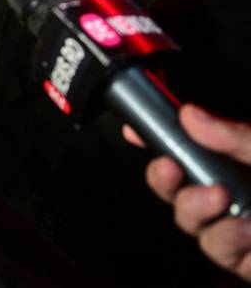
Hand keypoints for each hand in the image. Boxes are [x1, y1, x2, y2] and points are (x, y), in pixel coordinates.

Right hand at [124, 104, 250, 280]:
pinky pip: (216, 249)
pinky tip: (247, 229)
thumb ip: (234, 136)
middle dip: (163, 178)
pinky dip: (228, 238)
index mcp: (234, 163)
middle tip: (171, 167)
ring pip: (188, 220)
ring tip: (222, 200)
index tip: (134, 128)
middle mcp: (230, 193)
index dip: (155, 136)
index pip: (186, 145)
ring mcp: (235, 228)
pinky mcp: (243, 260)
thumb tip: (190, 115)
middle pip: (174, 186)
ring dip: (197, 209)